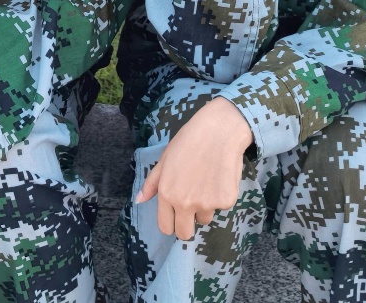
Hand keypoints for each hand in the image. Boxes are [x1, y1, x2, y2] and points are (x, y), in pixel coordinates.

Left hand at [137, 97, 252, 240]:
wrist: (218, 131)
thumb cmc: (188, 142)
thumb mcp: (164, 160)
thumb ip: (152, 184)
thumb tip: (139, 200)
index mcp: (167, 194)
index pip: (166, 227)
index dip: (171, 223)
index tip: (175, 216)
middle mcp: (185, 203)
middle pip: (185, 233)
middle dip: (186, 225)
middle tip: (191, 206)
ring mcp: (207, 204)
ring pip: (205, 218)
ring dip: (204, 207)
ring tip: (206, 181)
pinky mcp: (226, 201)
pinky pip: (221, 207)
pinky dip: (220, 196)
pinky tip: (219, 176)